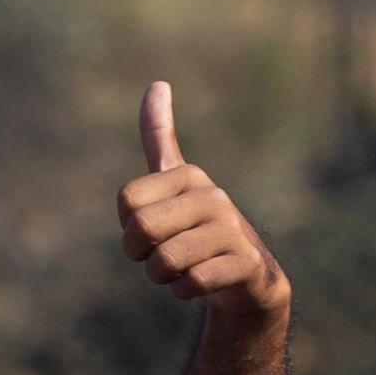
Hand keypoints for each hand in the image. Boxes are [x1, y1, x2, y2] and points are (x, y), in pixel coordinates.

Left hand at [115, 81, 285, 312]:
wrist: (248, 278)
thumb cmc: (199, 229)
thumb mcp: (175, 182)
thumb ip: (160, 137)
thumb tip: (158, 82)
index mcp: (188, 175)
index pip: (127, 204)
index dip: (128, 229)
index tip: (152, 232)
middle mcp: (213, 195)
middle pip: (141, 229)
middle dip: (142, 256)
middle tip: (163, 258)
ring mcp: (233, 229)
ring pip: (165, 262)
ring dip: (165, 278)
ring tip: (186, 270)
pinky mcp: (247, 262)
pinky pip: (191, 283)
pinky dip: (186, 292)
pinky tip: (205, 282)